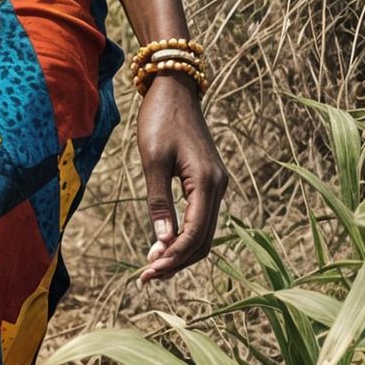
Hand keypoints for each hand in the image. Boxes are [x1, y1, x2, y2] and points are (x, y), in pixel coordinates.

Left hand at [135, 74, 227, 281]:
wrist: (174, 89)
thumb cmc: (160, 119)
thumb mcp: (153, 158)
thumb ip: (159, 200)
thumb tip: (162, 241)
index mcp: (207, 184)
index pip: (194, 235)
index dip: (172, 258)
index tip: (147, 272)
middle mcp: (218, 188)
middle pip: (203, 241)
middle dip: (176, 261)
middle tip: (146, 276)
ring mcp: (216, 185)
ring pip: (204, 233)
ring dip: (180, 252)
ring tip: (152, 266)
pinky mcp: (208, 181)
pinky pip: (201, 218)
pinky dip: (185, 235)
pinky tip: (164, 243)